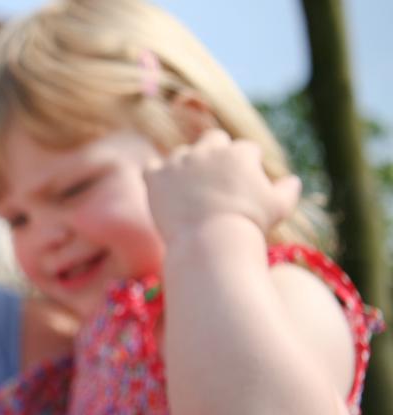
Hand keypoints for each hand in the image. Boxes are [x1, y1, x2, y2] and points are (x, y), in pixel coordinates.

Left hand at [144, 129, 300, 244]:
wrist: (211, 243)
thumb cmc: (249, 227)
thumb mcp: (278, 208)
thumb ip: (287, 191)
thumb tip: (293, 181)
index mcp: (239, 152)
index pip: (245, 149)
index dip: (247, 166)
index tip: (244, 184)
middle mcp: (208, 150)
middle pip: (213, 139)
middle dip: (216, 154)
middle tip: (214, 180)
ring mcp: (180, 161)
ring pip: (182, 154)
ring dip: (185, 166)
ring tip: (188, 191)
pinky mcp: (156, 176)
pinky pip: (152, 168)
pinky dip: (156, 177)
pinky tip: (163, 192)